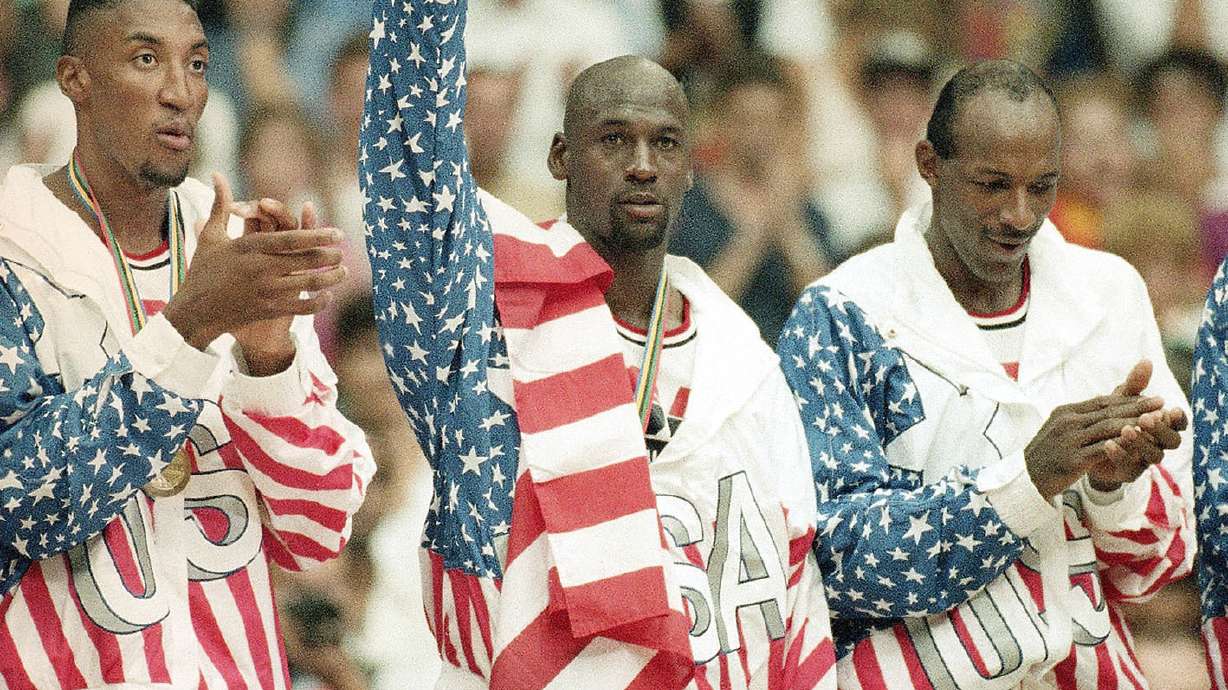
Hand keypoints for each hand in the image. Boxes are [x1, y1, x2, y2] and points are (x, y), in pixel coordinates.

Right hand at [162, 174, 346, 351]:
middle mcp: (260, 268)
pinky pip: (301, 307)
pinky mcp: (268, 310)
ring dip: (330, 278)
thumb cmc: (202, 270)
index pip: (290, 239)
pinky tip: (328, 296)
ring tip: (343, 271)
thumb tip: (217, 174)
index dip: (317, 235)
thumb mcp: (210, 236)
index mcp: (249, 247)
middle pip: (305, 260)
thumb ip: (220, 206)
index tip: (338, 233)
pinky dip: (318, 302)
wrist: (193, 312)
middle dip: (329, 256)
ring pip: (308, 284)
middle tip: (343, 252)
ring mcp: (266, 291)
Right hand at [1024, 383, 1165, 499]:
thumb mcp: (1062, 430)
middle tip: (1161, 402)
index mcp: (1065, 412)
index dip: (1128, 399)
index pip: (1102, 402)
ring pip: (1108, 428)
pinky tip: (1139, 444)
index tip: (1151, 397)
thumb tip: (1107, 406)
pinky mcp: (1072, 460)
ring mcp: (1068, 441)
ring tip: (1156, 421)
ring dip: (1135, 423)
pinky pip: (1102, 450)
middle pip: (1108, 411)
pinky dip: (1122, 445)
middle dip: (1137, 406)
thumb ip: (1084, 418)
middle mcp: (1067, 422)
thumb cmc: (1047, 454)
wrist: (1026, 478)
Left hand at [1086, 361, 1185, 490]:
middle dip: (1160, 429)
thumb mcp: (1121, 400)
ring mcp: (1144, 460)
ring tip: (1126, 429)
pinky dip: (1120, 454)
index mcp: (1161, 426)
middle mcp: (1158, 444)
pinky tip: (1107, 443)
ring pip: (1153, 455)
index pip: (1179, 424)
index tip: (1170, 409)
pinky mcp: (1128, 472)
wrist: (1087, 446)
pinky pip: (1128, 466)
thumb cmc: (1111, 419)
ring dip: (1141, 441)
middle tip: (1146, 417)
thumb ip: (1134, 385)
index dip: (1178, 418)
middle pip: (1172, 441)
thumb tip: (1146, 361)